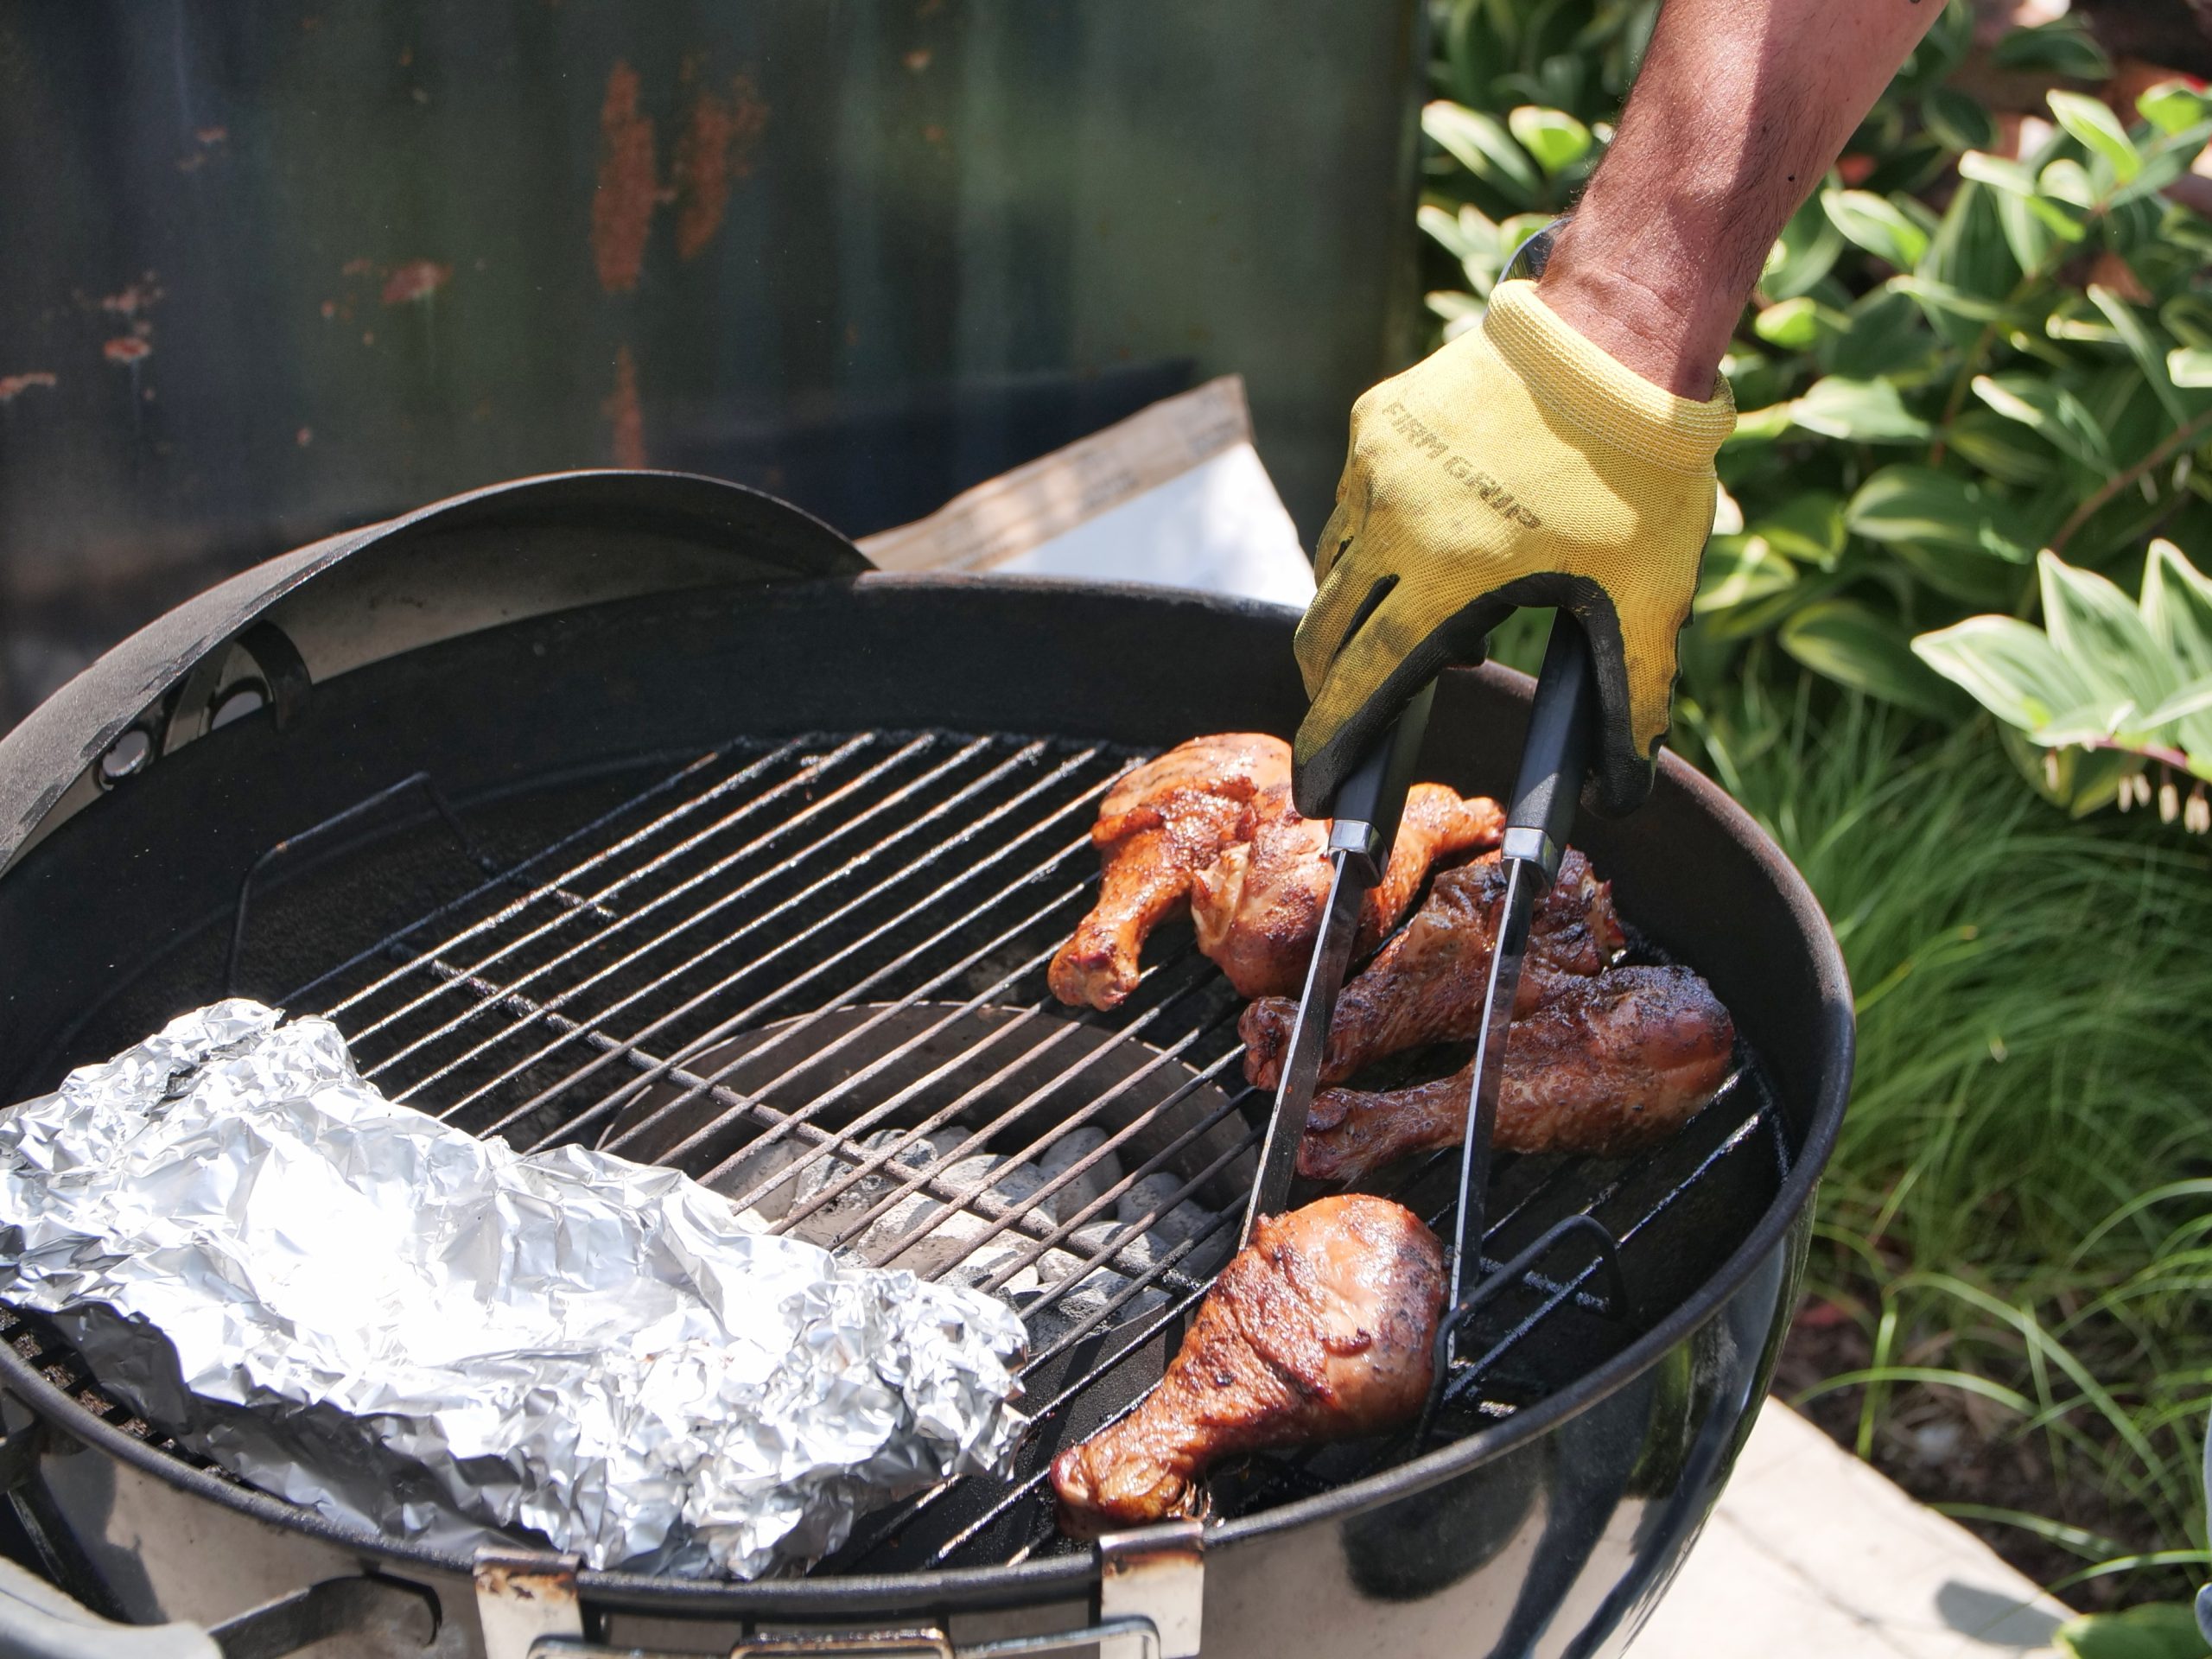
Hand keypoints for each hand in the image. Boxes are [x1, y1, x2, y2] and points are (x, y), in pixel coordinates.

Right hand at [1292, 279, 1734, 817]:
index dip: (1331, 743)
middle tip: (1352, 718)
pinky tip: (1430, 538)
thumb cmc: (1639, 472)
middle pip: (1325, 632)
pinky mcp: (1377, 421)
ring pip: (1334, 566)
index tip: (1314, 786)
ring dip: (1355, 609)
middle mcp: (1392, 523)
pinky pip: (1352, 501)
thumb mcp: (1646, 596)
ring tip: (1417, 619)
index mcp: (1448, 576)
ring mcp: (1376, 467)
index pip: (1362, 681)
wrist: (1620, 333)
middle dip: (1329, 686)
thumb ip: (1631, 698)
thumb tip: (1622, 792)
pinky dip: (1373, 538)